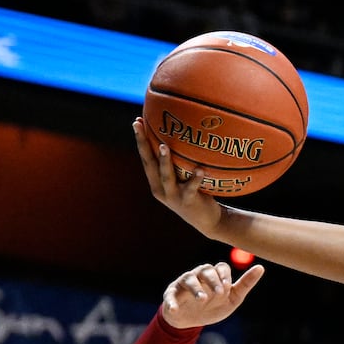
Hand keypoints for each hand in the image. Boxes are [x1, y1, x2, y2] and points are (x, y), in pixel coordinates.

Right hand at [134, 117, 224, 237]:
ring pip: (167, 176)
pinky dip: (196, 179)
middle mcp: (161, 189)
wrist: (207, 221)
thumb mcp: (182, 178)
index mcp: (156, 182)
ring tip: (164, 146)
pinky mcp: (189, 201)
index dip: (140, 140)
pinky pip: (192, 188)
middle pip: (149, 163)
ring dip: (165, 161)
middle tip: (139, 125)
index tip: (136, 122)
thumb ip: (178, 163)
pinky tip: (200, 169)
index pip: (146, 158)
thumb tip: (182, 135)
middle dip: (143, 143)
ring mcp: (174, 196)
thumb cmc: (195, 193)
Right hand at [161, 262, 263, 328]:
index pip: (220, 268)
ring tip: (202, 299)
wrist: (191, 321)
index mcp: (214, 275)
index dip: (225, 276)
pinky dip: (171, 302)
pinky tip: (175, 309)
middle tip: (220, 293)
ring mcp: (183, 284)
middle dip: (213, 280)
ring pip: (189, 279)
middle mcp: (198, 275)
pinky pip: (169, 296)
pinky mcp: (171, 295)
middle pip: (205, 270)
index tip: (228, 287)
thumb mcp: (232, 298)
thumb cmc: (213, 306)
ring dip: (196, 288)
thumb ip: (245, 284)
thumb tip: (261, 267)